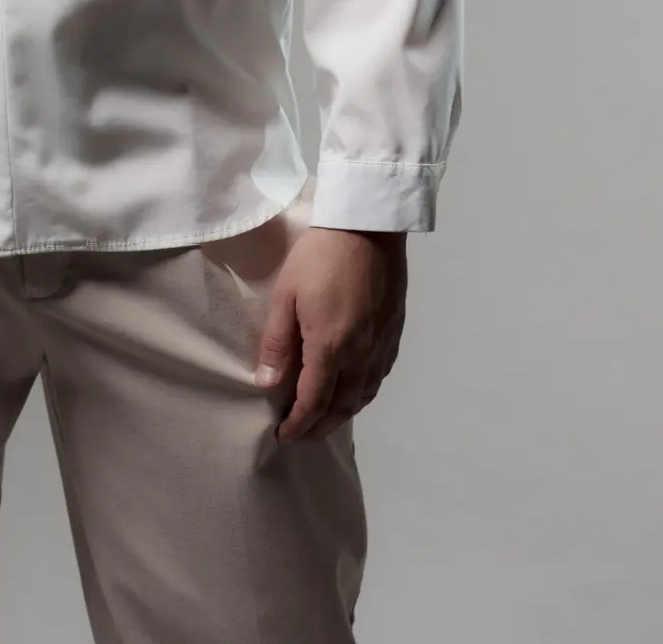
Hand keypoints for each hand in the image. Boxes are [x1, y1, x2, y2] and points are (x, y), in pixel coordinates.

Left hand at [253, 226, 407, 440]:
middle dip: (321, 426)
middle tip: (302, 434)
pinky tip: (355, 388)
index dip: (298, 424)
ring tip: (326, 418)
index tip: (284, 436)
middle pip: (343, 406)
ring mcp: (382, 345)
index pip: (314, 402)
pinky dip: (365, 392)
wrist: (366, 226)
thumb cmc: (318, 257)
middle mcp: (362, 355)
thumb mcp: (286, 295)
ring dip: (344, 413)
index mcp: (332, 348)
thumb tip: (268, 385)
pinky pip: (380, 376)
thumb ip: (278, 343)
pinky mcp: (394, 332)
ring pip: (365, 395)